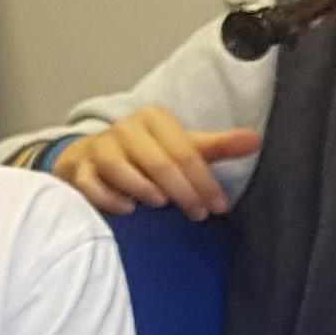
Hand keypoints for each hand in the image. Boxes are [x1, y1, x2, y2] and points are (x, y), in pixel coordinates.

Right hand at [51, 103, 257, 215]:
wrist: (94, 158)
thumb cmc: (148, 154)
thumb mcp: (184, 147)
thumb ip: (218, 146)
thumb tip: (256, 140)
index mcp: (154, 120)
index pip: (185, 152)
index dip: (204, 181)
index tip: (218, 206)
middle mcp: (125, 129)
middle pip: (158, 162)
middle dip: (182, 191)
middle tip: (198, 214)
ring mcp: (99, 148)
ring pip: (121, 168)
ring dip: (144, 189)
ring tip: (161, 204)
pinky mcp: (79, 169)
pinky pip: (91, 184)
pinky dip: (110, 198)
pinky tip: (128, 209)